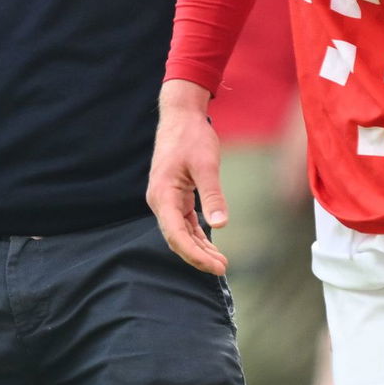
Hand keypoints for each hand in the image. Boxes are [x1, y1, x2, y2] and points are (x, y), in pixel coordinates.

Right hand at [147, 79, 229, 274]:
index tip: (216, 266)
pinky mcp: (174, 196)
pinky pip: (184, 222)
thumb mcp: (206, 165)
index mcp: (163, 195)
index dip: (195, 255)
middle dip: (198, 256)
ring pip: (180, 232)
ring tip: (220, 262)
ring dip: (199, 247)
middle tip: (223, 268)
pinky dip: (197, 234)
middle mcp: (160, 201)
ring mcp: (166, 199)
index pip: (176, 235)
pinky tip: (210, 245)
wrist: (181, 116)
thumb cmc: (192, 136)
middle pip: (177, 238)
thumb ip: (212, 195)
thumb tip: (221, 224)